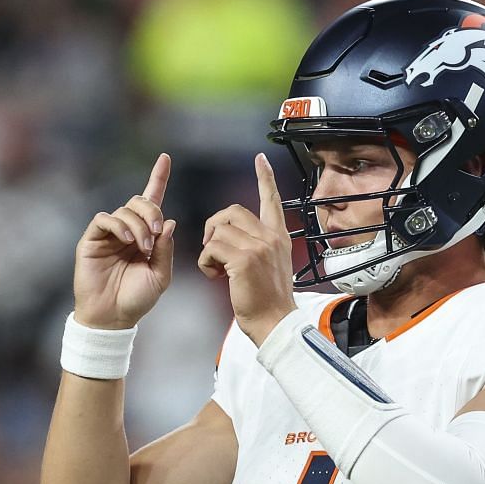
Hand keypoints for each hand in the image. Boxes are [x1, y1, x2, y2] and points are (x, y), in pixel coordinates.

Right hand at [73, 153, 175, 329]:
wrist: (113, 317)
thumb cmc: (137, 299)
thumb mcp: (161, 275)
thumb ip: (166, 249)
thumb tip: (168, 221)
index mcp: (145, 235)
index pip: (151, 200)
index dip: (158, 178)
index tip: (165, 157)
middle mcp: (126, 230)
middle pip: (139, 201)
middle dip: (152, 211)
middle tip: (157, 233)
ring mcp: (108, 234)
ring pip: (124, 210)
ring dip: (139, 225)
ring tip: (143, 248)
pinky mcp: (92, 239)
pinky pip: (105, 219)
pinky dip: (120, 226)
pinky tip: (128, 241)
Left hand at [197, 153, 295, 345]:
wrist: (275, 323)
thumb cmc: (268, 301)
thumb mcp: (270, 266)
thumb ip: (257, 247)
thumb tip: (234, 238)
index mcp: (278, 237)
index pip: (272, 200)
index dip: (265, 178)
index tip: (260, 159)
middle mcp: (270, 237)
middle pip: (232, 211)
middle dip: (215, 226)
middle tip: (213, 250)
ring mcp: (259, 246)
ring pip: (219, 230)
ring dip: (210, 250)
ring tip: (218, 270)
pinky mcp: (244, 259)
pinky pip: (212, 248)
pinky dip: (206, 262)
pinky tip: (215, 277)